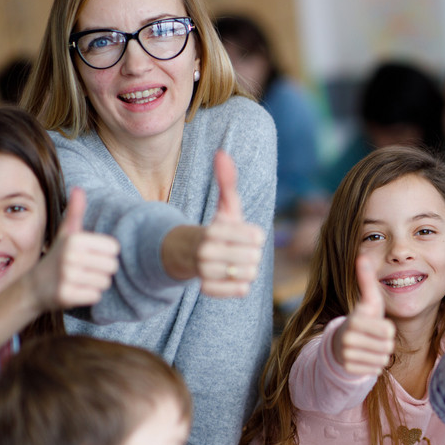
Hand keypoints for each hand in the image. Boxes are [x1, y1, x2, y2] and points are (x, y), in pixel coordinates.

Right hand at [29, 187, 119, 310]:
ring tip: (79, 279)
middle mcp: (70, 256)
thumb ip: (75, 212)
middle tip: (83, 269)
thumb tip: (78, 188)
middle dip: (101, 270)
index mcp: (75, 239)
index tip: (89, 255)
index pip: (114, 249)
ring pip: (105, 282)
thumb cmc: (57, 256)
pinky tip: (75, 291)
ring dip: (95, 283)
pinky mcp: (66, 295)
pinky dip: (88, 296)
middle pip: (112, 266)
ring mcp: (67, 277)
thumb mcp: (66, 233)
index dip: (104, 254)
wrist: (33, 286)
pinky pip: (96, 296)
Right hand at [196, 151, 264, 297]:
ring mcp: (207, 272)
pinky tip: (234, 275)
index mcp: (214, 230)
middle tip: (240, 249)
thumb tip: (222, 153)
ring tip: (237, 262)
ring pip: (249, 274)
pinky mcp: (209, 289)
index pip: (255, 236)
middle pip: (254, 257)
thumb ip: (227, 181)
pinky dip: (241, 284)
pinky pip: (240, 291)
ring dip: (248, 268)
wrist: (189, 254)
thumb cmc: (216, 228)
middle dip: (252, 252)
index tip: (246, 234)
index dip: (254, 235)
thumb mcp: (224, 205)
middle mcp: (207, 252)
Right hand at [332, 256, 395, 375]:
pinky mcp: (348, 369)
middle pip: (387, 347)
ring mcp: (346, 355)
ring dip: (380, 354)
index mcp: (354, 320)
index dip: (387, 329)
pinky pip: (375, 370)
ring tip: (369, 346)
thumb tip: (361, 256)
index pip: (388, 331)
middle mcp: (348, 338)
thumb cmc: (362, 319)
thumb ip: (366, 279)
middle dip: (384, 343)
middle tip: (373, 337)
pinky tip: (365, 356)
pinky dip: (373, 365)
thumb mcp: (368, 300)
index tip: (376, 325)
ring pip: (382, 360)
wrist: (342, 343)